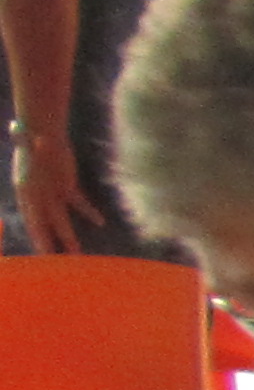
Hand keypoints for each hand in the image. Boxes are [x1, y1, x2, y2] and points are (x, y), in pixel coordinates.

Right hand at [12, 136, 90, 257]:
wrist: (42, 132)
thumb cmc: (31, 137)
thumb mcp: (26, 139)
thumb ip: (21, 139)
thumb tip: (17, 128)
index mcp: (26, 190)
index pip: (32, 216)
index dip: (37, 232)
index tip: (42, 250)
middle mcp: (38, 195)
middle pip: (46, 223)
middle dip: (51, 242)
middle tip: (56, 261)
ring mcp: (52, 193)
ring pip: (62, 219)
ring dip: (69, 235)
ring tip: (77, 252)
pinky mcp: (66, 188)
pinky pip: (78, 203)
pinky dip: (89, 211)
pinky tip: (100, 221)